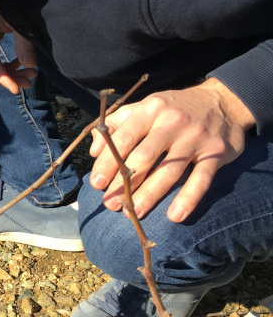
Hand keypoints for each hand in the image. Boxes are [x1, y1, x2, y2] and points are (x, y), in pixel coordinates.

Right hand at [0, 0, 37, 93]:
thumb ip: (25, 42)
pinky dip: (7, 66)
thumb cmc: (10, 0)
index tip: (18, 89)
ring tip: (30, 74)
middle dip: (9, 79)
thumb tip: (29, 64)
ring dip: (9, 74)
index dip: (4, 79)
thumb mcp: (19, 19)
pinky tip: (21, 64)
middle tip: (29, 81)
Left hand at [88, 78, 253, 221]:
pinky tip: (175, 216)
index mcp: (150, 109)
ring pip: (169, 171)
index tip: (96, 183)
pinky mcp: (216, 153)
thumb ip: (117, 125)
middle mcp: (172, 122)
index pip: (123, 139)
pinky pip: (201, 179)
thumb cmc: (173, 108)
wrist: (223, 101)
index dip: (107, 162)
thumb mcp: (145, 106)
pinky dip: (188, 198)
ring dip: (150, 195)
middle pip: (143, 157)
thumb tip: (93, 151)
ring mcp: (195, 137)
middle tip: (111, 204)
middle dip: (124, 183)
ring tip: (134, 213)